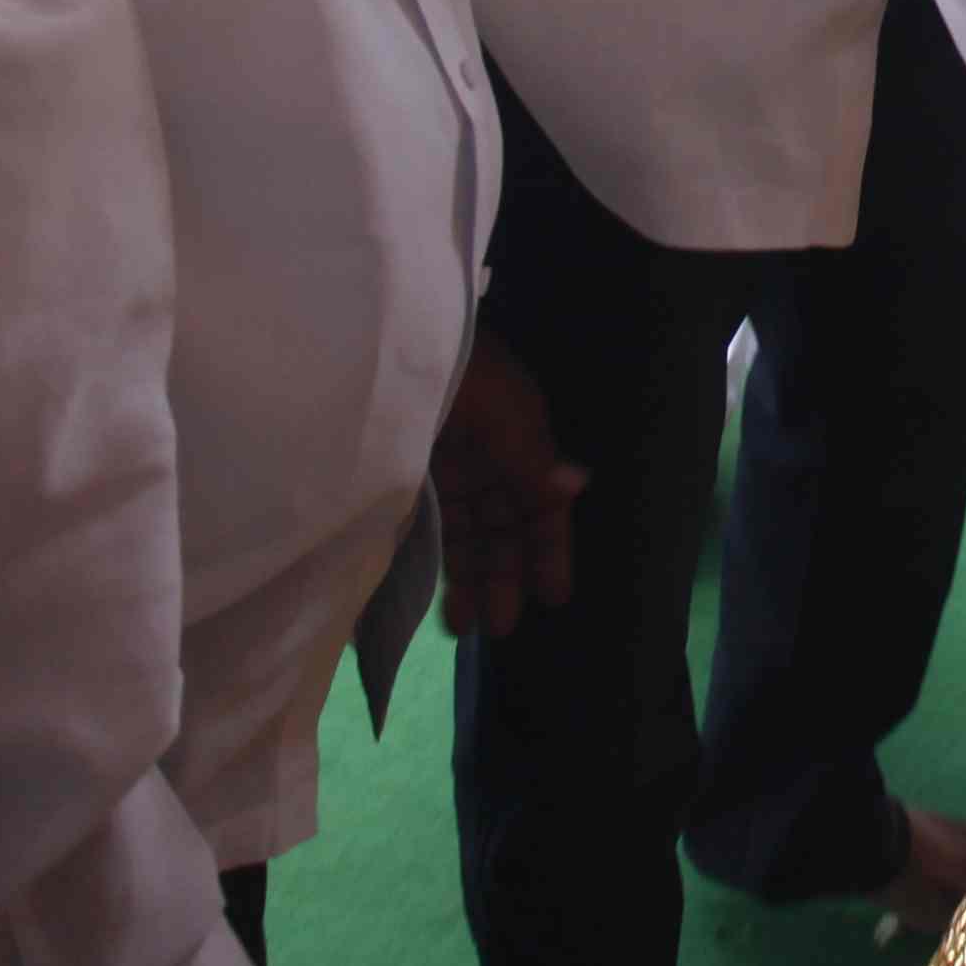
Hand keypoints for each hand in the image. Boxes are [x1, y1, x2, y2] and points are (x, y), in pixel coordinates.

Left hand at [432, 331, 585, 640]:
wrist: (387, 339)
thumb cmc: (455, 372)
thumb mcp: (501, 412)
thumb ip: (531, 458)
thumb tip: (577, 484)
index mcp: (519, 434)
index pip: (542, 503)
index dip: (549, 549)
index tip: (553, 597)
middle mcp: (487, 453)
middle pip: (505, 524)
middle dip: (507, 573)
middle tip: (500, 627)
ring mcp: (447, 463)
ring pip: (468, 530)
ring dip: (471, 574)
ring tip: (464, 625)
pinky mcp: (408, 471)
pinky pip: (433, 523)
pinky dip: (438, 556)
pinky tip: (435, 590)